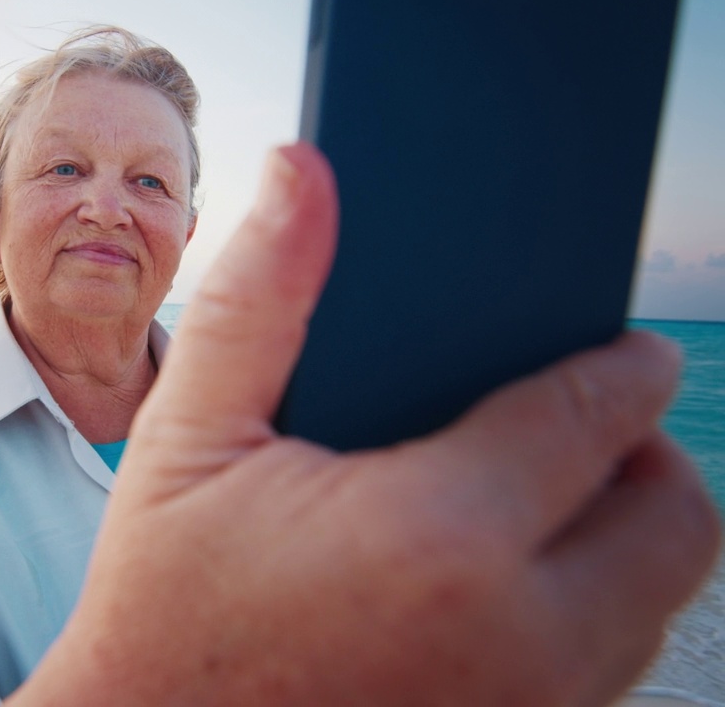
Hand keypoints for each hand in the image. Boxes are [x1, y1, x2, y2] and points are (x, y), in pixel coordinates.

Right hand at [13, 143, 720, 705]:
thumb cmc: (160, 606)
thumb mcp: (188, 440)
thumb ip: (260, 299)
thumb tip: (303, 175)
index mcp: (437, 533)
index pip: (602, 413)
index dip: (622, 361)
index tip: (621, 346)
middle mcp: (516, 636)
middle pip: (677, 518)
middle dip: (646, 455)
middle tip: (577, 430)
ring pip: (659, 603)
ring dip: (620, 536)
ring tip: (533, 501)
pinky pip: (610, 669)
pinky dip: (589, 613)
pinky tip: (495, 585)